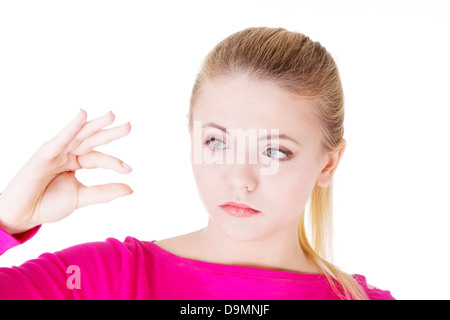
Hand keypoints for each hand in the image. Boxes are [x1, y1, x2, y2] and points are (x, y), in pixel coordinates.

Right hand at [0, 110, 132, 234]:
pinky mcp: (43, 155)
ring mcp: (55, 152)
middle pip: (92, 140)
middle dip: (110, 132)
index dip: (114, 162)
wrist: (22, 215)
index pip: (98, 158)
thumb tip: (131, 189)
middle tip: (129, 126)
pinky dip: (71, 128)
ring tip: (112, 115)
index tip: (129, 169)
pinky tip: (82, 115)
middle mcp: (66, 153)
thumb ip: (104, 192)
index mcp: (76, 162)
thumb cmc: (47, 204)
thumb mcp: (81, 197)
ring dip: (95, 125)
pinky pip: (60, 140)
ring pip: (79, 135)